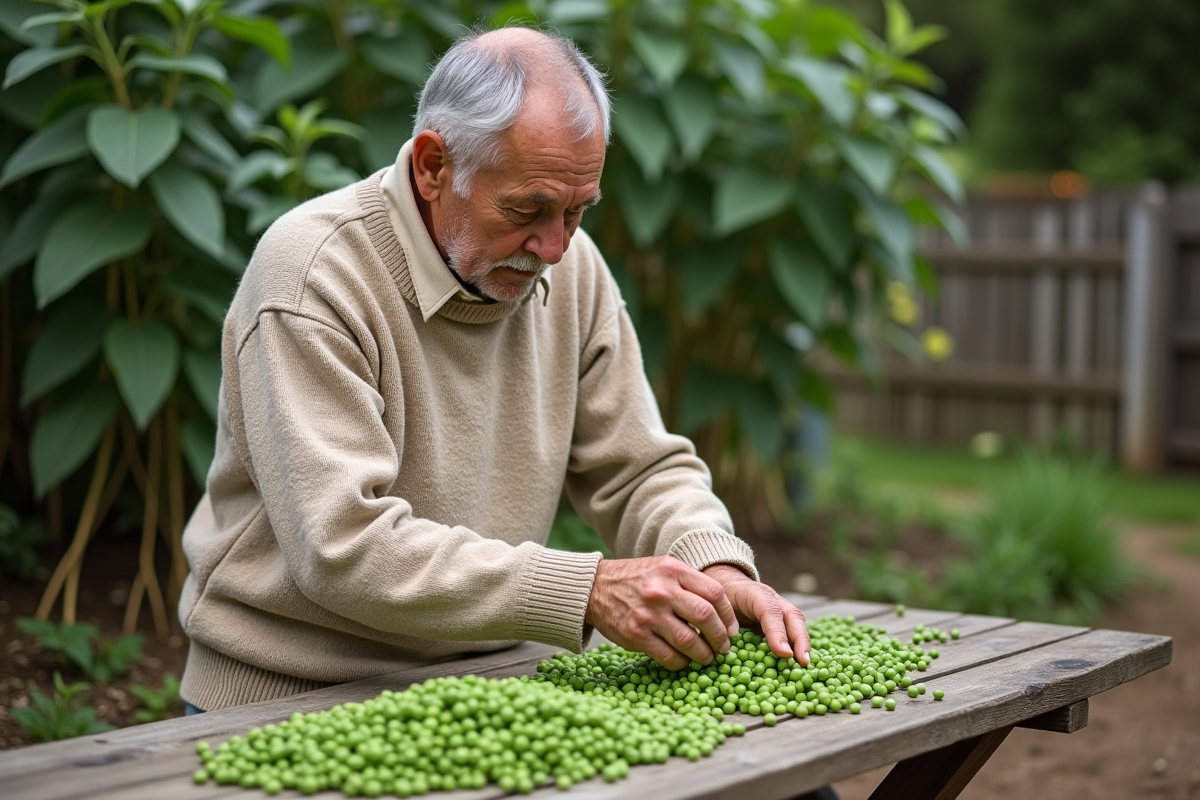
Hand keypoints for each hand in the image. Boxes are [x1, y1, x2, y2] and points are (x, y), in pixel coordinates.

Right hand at [585, 556, 739, 669]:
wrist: (594, 587)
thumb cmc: (636, 579)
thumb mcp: (663, 568)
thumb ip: (690, 583)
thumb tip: (723, 615)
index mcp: (672, 570)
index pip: (714, 593)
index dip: (729, 615)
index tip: (732, 629)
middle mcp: (661, 591)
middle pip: (705, 617)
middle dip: (720, 637)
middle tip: (724, 647)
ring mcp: (648, 614)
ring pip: (689, 641)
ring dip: (703, 654)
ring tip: (706, 657)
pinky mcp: (636, 636)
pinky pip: (668, 657)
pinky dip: (681, 663)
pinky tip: (683, 660)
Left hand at [702, 564, 810, 665]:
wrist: (726, 584)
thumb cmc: (719, 598)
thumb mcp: (714, 606)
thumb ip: (719, 623)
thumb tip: (723, 650)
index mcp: (752, 594)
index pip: (768, 610)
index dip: (776, 632)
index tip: (782, 653)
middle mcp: (771, 600)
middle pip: (791, 615)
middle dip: (799, 638)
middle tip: (803, 660)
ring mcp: (779, 607)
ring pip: (796, 621)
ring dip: (802, 643)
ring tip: (805, 663)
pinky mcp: (781, 619)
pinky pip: (793, 630)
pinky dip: (798, 645)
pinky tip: (799, 661)